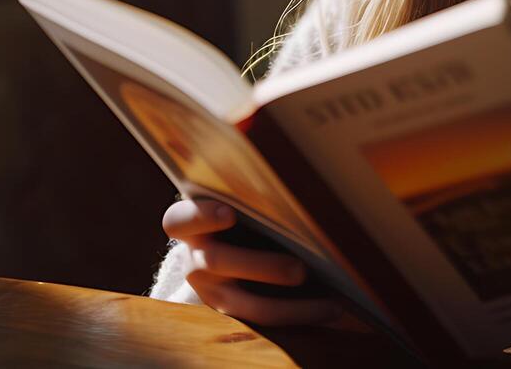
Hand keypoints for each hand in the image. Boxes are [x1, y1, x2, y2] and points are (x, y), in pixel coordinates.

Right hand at [161, 197, 344, 326]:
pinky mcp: (233, 314)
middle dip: (263, 267)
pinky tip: (331, 313)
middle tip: (300, 270)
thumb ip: (253, 197)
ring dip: (289, 307)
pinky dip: (299, 318)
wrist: (229, 248)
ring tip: (329, 306)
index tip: (230, 214)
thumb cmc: (242, 215)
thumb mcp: (236, 203)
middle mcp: (196, 259)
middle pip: (218, 263)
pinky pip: (263, 323)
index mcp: (192, 226)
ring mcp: (212, 291)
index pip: (179, 221)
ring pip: (244, 305)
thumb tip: (307, 188)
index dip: (201, 217)